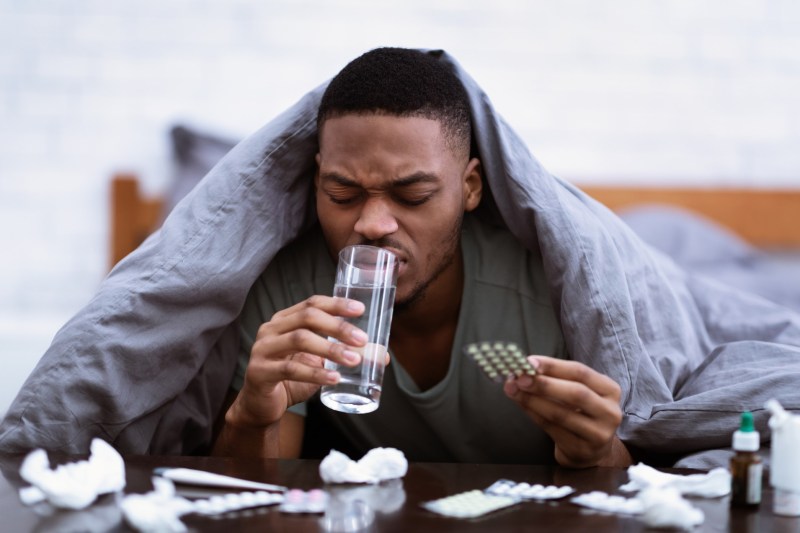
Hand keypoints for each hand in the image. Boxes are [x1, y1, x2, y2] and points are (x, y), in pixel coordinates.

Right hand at [226, 295, 368, 429]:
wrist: (261, 407)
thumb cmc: (292, 380)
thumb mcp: (320, 364)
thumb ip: (344, 355)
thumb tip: (382, 356)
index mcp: (285, 320)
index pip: (312, 303)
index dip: (336, 304)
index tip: (360, 310)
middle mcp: (271, 329)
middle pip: (307, 317)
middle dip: (338, 327)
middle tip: (362, 339)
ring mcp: (262, 349)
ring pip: (300, 339)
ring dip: (330, 349)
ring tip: (353, 360)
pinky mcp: (259, 372)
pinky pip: (290, 369)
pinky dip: (315, 373)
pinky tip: (334, 379)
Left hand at [503, 356, 628, 467]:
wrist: (591, 451)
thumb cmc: (580, 412)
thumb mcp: (577, 391)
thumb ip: (555, 378)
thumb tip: (523, 368)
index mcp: (610, 390)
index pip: (580, 372)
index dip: (553, 365)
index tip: (529, 361)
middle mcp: (610, 412)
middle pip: (575, 393)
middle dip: (544, 384)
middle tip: (519, 378)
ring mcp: (598, 434)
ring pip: (561, 414)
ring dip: (533, 400)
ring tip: (513, 390)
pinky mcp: (581, 450)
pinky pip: (552, 429)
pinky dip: (533, 414)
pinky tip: (521, 405)